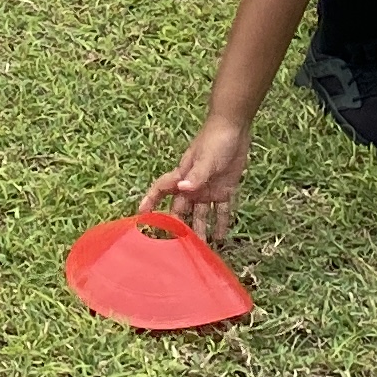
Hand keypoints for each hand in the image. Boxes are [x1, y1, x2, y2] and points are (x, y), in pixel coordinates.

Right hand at [145, 118, 247, 244]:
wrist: (234, 127)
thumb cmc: (214, 140)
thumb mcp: (206, 159)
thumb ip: (196, 176)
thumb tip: (183, 189)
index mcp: (183, 176)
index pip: (161, 190)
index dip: (151, 201)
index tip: (141, 215)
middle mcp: (193, 185)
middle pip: (181, 209)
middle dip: (178, 226)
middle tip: (177, 247)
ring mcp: (209, 188)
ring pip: (201, 214)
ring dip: (201, 229)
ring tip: (201, 249)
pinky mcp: (225, 189)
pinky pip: (222, 210)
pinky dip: (221, 222)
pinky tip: (221, 237)